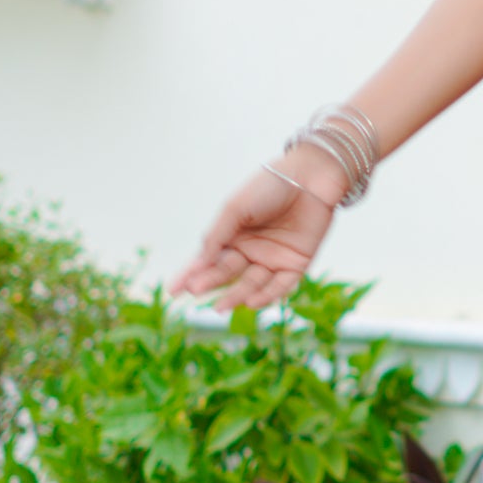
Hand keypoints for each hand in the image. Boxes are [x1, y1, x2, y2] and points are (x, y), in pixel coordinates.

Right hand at [169, 162, 337, 312]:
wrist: (310, 177)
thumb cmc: (269, 187)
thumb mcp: (235, 209)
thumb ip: (217, 236)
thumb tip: (199, 264)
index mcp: (232, 235)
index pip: (207, 260)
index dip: (189, 275)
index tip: (172, 291)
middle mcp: (250, 250)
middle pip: (227, 273)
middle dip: (210, 282)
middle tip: (196, 290)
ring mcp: (273, 258)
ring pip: (251, 284)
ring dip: (236, 295)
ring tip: (221, 306)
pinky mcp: (297, 264)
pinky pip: (280, 285)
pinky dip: (267, 295)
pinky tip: (252, 302)